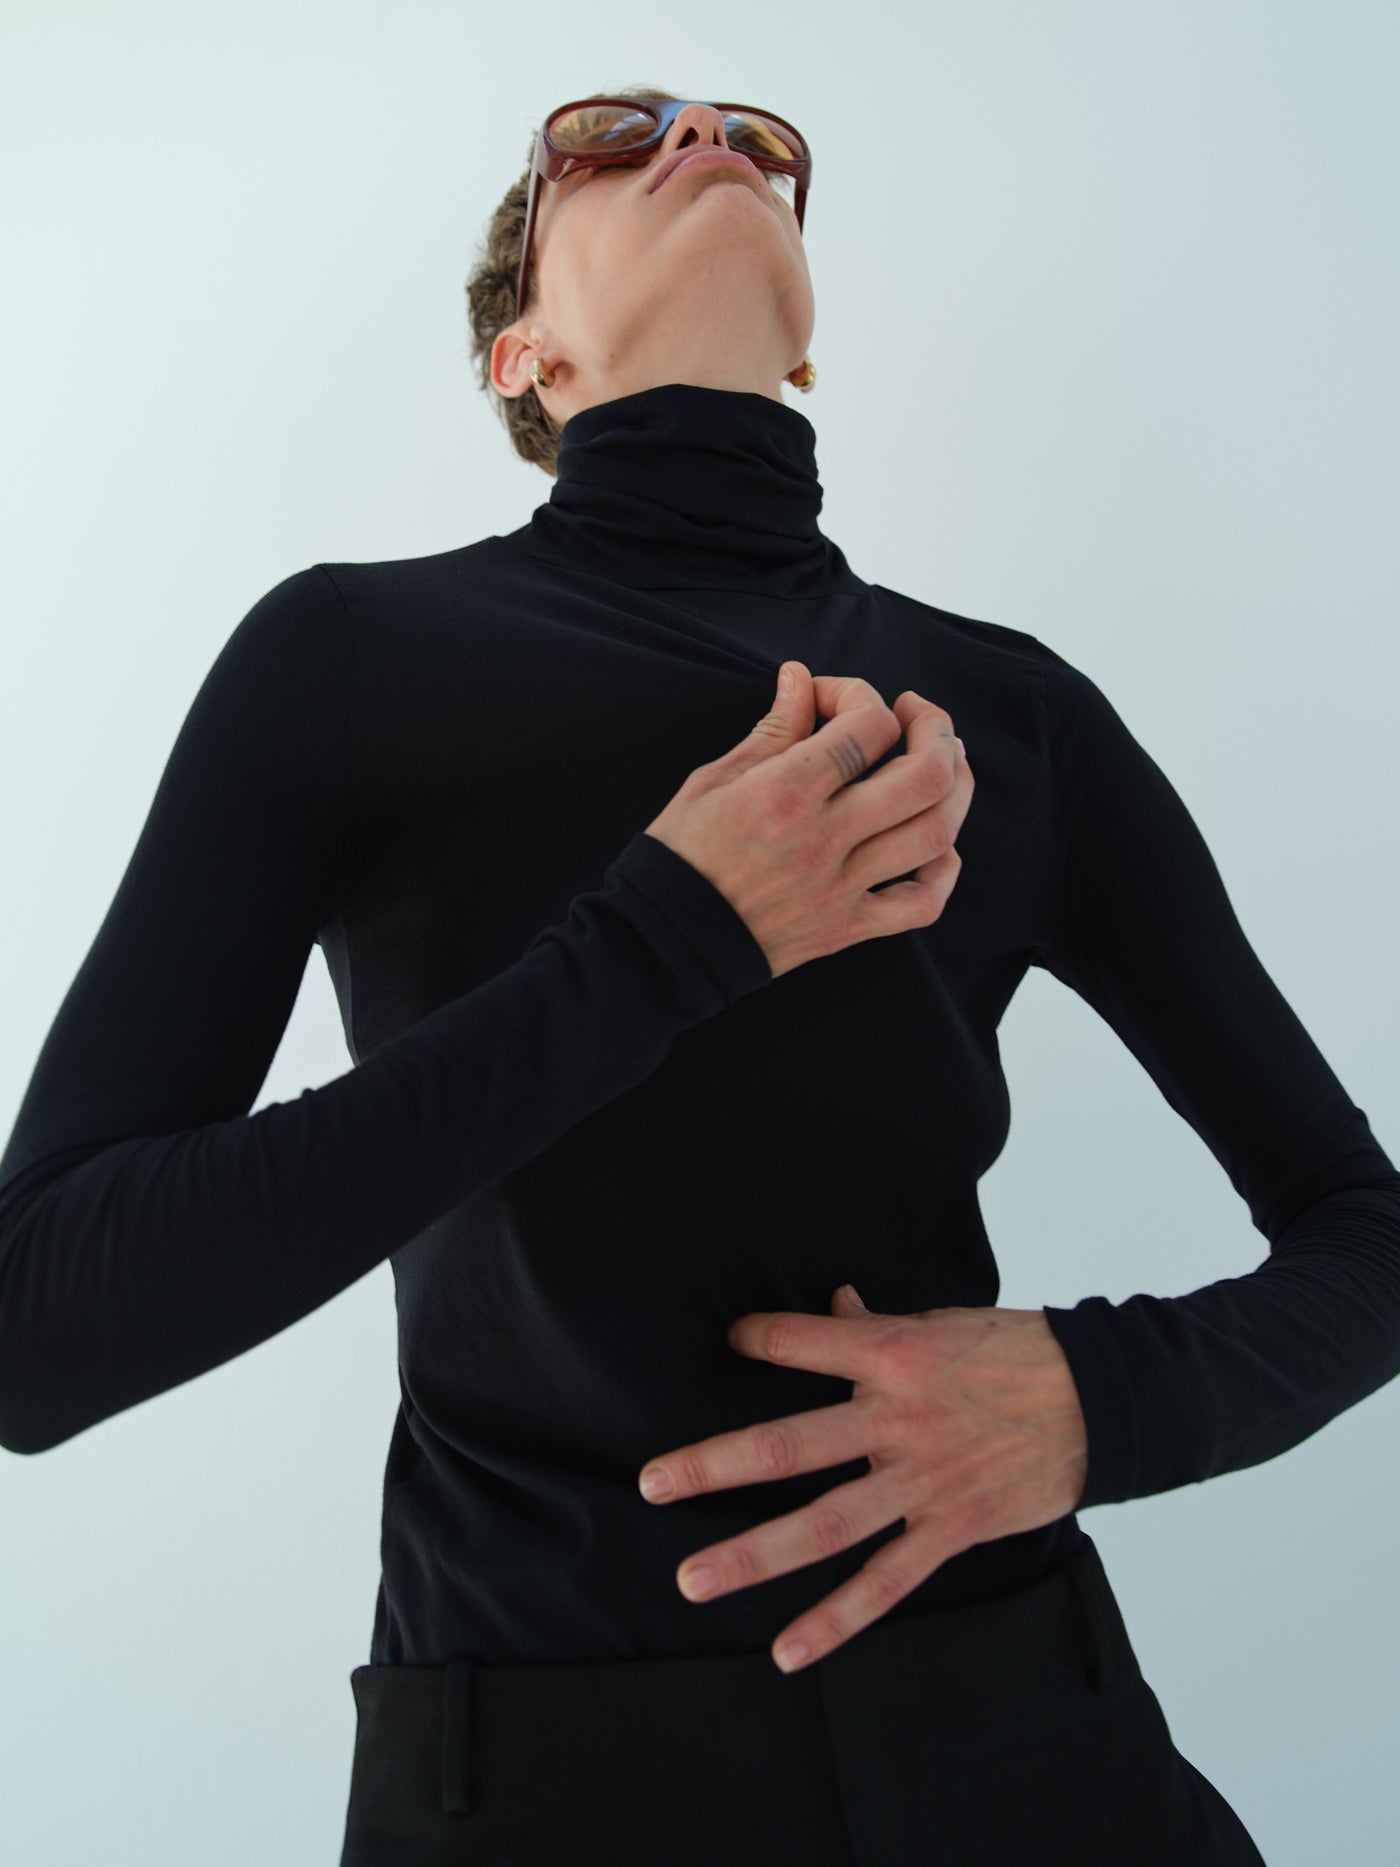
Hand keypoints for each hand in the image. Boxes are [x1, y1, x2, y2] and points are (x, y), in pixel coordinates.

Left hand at [637, 1286, 1088, 1672]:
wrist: (1102, 1400)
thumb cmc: (1017, 1353)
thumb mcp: (944, 1323)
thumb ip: (879, 1326)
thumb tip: (834, 1304)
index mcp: (893, 1355)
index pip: (800, 1344)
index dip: (757, 1339)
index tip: (727, 1340)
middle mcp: (897, 1421)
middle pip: (789, 1446)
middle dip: (713, 1466)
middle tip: (651, 1484)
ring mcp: (921, 1482)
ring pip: (823, 1525)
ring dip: (752, 1554)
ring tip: (692, 1578)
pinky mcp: (951, 1528)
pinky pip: (885, 1584)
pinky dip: (836, 1619)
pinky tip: (787, 1650)